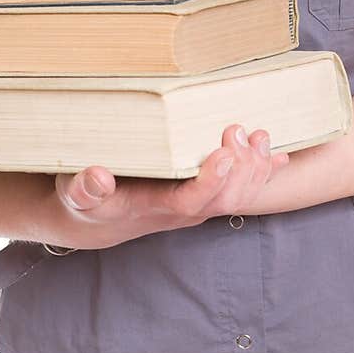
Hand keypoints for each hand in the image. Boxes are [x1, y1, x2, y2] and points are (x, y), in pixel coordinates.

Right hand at [46, 124, 289, 250]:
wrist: (96, 220)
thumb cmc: (86, 202)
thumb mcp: (75, 195)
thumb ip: (84, 188)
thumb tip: (97, 177)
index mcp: (155, 208)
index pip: (191, 201)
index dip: (211, 181)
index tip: (224, 154)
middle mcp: (183, 211)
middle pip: (224, 198)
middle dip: (241, 168)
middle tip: (242, 132)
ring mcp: (197, 205)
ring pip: (237, 195)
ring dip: (255, 168)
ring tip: (262, 137)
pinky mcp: (203, 194)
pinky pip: (239, 188)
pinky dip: (261, 172)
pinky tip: (278, 155)